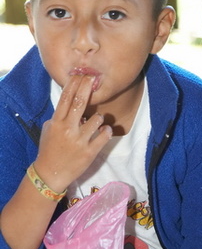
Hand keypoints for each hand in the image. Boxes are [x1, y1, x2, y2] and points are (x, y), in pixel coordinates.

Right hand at [34, 75, 111, 191]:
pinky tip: (105, 130)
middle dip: (87, 88)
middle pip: (80, 103)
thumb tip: (72, 104)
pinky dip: (107, 131)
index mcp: (56, 122)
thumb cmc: (50, 149)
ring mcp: (80, 141)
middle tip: (94, 79)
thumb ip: (60, 117)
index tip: (81, 74)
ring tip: (97, 121)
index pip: (65, 98)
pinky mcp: (90, 152)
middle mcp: (68, 129)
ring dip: (99, 117)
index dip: (74, 84)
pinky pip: (104, 136)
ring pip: (96, 119)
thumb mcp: (49, 130)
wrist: (51, 173)